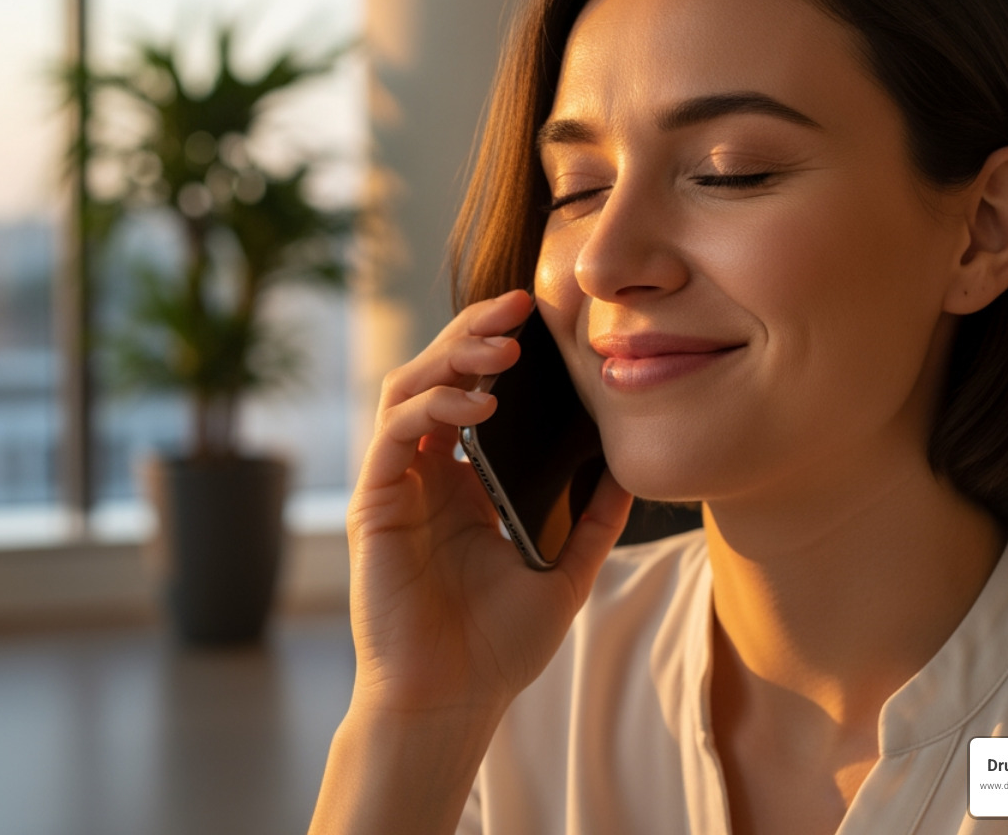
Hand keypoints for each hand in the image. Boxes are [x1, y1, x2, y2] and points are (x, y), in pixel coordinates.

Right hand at [346, 288, 633, 724]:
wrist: (453, 702)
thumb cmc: (498, 646)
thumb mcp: (565, 569)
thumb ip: (592, 519)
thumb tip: (631, 469)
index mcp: (464, 481)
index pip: (473, 392)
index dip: (499, 349)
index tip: (543, 318)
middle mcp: (427, 473)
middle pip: (438, 376)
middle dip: (474, 333)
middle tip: (519, 306)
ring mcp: (398, 485)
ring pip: (408, 390)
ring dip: (450, 358)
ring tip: (500, 347)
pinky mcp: (375, 505)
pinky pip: (394, 436)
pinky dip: (431, 410)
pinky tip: (476, 407)